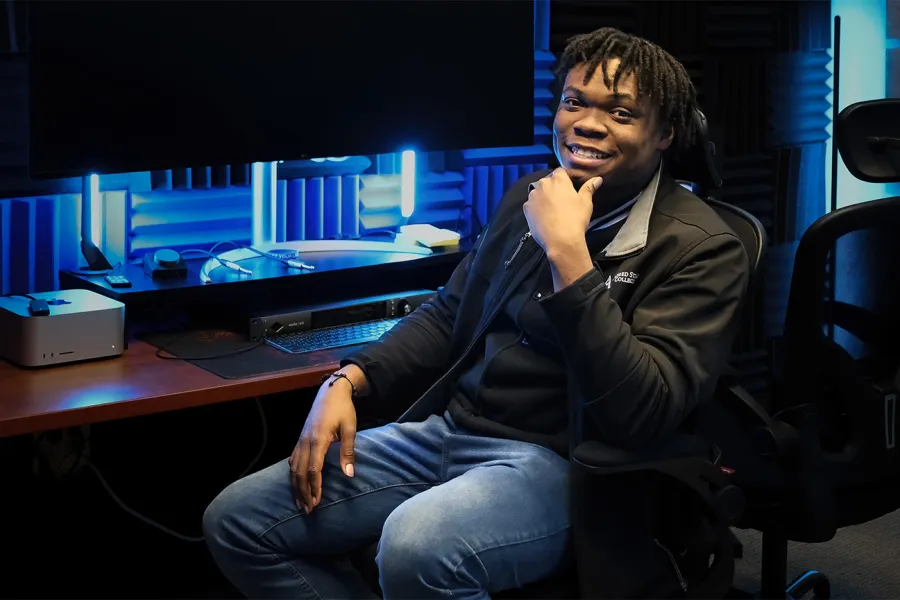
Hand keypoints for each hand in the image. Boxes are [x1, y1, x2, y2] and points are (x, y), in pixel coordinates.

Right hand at [289, 370, 358, 513]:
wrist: (330, 392)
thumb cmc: (343, 409)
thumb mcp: (350, 428)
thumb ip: (348, 452)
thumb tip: (349, 474)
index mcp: (318, 439)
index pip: (313, 469)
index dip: (314, 487)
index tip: (316, 502)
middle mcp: (305, 441)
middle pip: (300, 472)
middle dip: (303, 492)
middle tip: (307, 510)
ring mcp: (300, 440)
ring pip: (293, 468)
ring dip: (296, 486)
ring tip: (300, 502)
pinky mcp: (300, 438)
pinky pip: (293, 460)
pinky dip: (293, 474)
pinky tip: (295, 484)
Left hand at [523, 168, 602, 254]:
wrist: (561, 240)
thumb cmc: (576, 219)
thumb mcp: (586, 202)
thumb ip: (589, 188)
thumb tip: (597, 179)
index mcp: (558, 179)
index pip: (560, 172)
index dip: (565, 179)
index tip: (570, 188)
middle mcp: (543, 184)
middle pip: (548, 181)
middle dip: (554, 188)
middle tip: (562, 200)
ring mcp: (532, 196)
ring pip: (538, 192)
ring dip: (544, 197)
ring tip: (552, 209)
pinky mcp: (526, 208)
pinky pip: (532, 204)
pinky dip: (537, 207)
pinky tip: (544, 216)